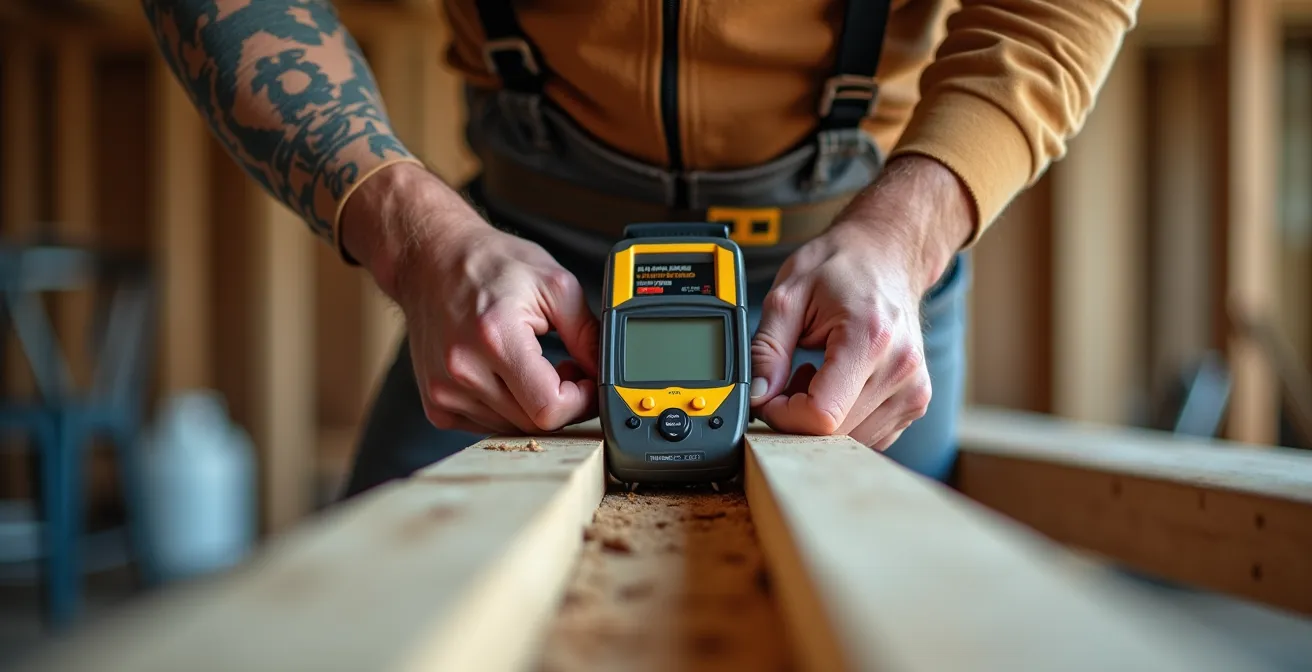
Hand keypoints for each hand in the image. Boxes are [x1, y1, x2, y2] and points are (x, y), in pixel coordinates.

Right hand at [341, 162, 598, 433]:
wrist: (430, 259)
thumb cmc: (489, 265)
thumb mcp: (555, 284)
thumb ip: (588, 334)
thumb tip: (608, 371)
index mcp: (495, 337)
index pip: (549, 408)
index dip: (580, 401)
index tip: (585, 381)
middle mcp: (464, 368)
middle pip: (534, 424)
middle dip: (561, 402)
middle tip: (565, 369)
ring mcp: (445, 390)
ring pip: (512, 429)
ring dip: (532, 406)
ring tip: (534, 367)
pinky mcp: (436, 403)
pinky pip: (487, 427)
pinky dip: (506, 409)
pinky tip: (506, 376)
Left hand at [749, 156, 972, 448]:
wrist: (888, 254)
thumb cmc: (842, 267)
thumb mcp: (788, 295)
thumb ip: (766, 350)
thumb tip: (757, 397)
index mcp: (870, 338)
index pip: (821, 415)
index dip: (784, 414)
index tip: (769, 395)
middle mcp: (900, 369)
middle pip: (834, 433)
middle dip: (797, 417)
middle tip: (786, 380)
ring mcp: (913, 389)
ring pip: (850, 441)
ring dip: (820, 421)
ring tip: (812, 376)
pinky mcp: (915, 402)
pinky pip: (868, 436)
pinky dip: (842, 421)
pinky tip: (835, 386)